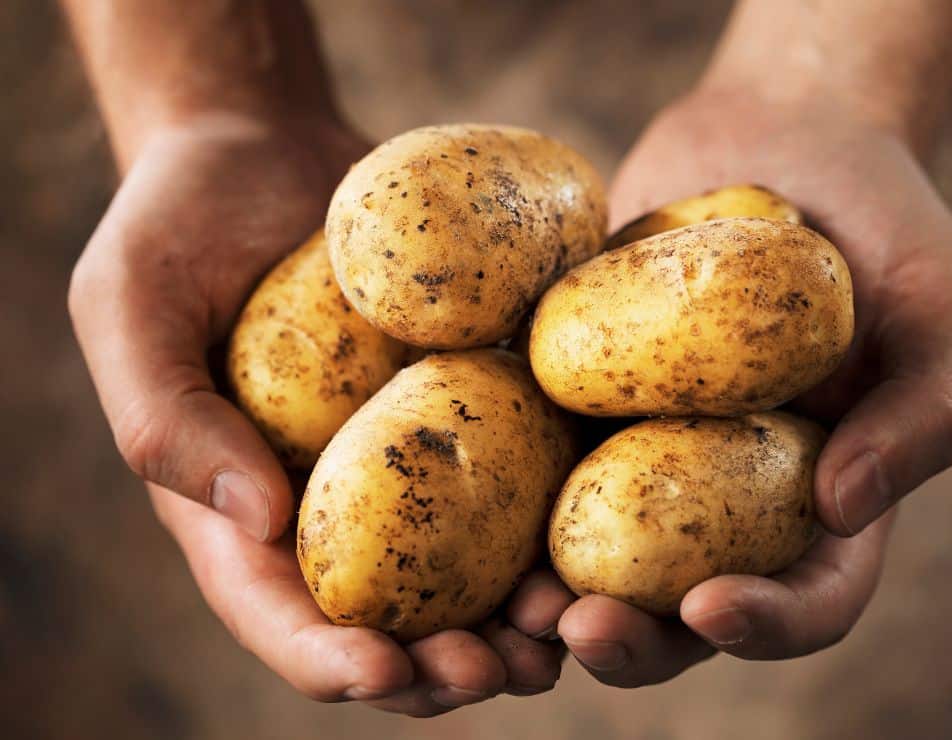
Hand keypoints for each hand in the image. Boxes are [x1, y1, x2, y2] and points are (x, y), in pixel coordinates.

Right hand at [69, 112, 567, 713]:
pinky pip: (522, 476)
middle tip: (501, 673)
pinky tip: (604, 533)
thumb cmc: (180, 221)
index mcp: (242, 507)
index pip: (280, 612)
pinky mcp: (474, 407)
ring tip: (567, 630)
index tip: (382, 671)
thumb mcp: (130, 303)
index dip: (328, 659)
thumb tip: (256, 521)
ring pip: (472, 572)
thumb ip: (167, 416)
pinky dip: (561, 519)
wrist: (271, 147)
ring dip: (520, 619)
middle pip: (392, 619)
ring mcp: (413, 462)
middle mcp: (336, 503)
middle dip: (443, 667)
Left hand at [556, 87, 951, 684]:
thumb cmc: (883, 219)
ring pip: (596, 556)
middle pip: (684, 608)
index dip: (767, 625)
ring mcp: (646, 452)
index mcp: (826, 496)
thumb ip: (926, 409)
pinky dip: (498, 493)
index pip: (811, 596)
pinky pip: (534, 457)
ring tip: (512, 601)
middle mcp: (731, 495)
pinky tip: (462, 490)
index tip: (711, 608)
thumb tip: (843, 508)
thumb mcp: (943, 302)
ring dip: (551, 597)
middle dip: (634, 639)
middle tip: (578, 628)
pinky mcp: (579, 399)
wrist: (780, 134)